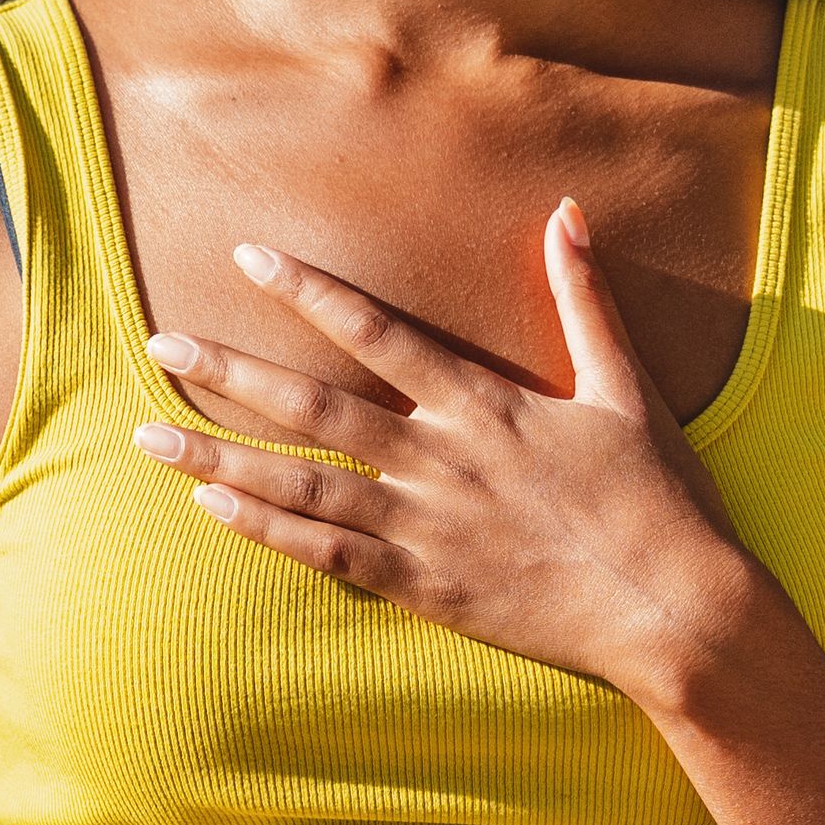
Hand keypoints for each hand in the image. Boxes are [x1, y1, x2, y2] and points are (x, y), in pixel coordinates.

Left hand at [134, 209, 768, 703]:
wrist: (675, 611)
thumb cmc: (659, 500)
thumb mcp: (626, 387)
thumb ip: (587, 299)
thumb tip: (569, 212)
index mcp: (487, 405)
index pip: (377, 334)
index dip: (310, 292)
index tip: (248, 260)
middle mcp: (442, 461)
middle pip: (314, 407)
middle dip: (230, 371)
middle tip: (158, 342)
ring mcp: (427, 528)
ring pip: (301, 485)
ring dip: (220, 456)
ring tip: (149, 436)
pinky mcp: (425, 588)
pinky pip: (328, 555)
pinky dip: (266, 531)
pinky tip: (211, 508)